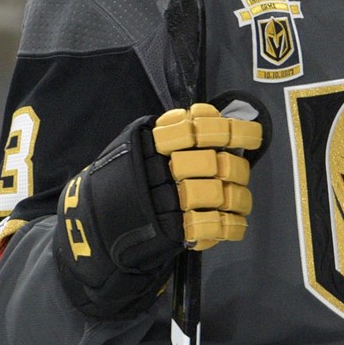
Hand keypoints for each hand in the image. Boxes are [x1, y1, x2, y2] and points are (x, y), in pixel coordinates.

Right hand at [53, 100, 265, 319]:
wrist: (91, 228)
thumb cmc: (120, 185)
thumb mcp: (133, 148)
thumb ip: (167, 131)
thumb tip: (210, 115)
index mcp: (151, 143)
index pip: (197, 128)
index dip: (229, 130)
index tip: (253, 135)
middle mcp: (159, 168)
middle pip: (214, 161)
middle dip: (236, 169)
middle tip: (239, 175)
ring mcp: (164, 200)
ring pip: (216, 192)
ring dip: (238, 198)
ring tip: (239, 202)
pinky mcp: (169, 229)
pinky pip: (210, 225)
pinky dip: (229, 226)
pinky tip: (235, 225)